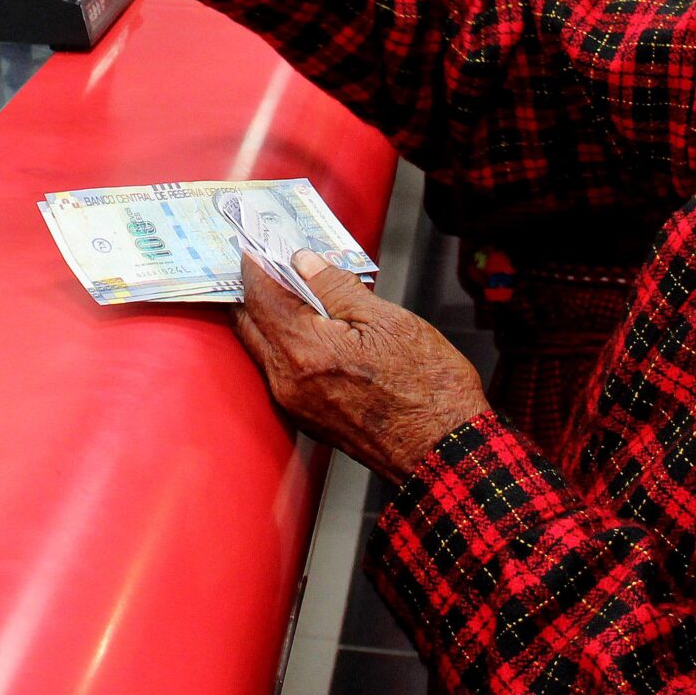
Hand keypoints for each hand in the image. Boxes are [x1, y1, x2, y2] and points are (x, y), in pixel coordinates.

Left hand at [232, 251, 487, 483]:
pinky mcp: (307, 418)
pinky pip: (280, 370)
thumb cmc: (429, 390)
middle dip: (255, 287)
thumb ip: (338, 287)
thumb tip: (305, 261)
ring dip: (269, 315)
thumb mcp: (388, 321)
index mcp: (306, 350)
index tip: (257, 242)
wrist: (445, 453)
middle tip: (269, 259)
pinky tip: (308, 326)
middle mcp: (289, 380)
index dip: (257, 263)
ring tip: (293, 287)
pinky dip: (284, 342)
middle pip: (249, 322)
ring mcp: (295, 404)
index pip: (260, 295)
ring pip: (263, 346)